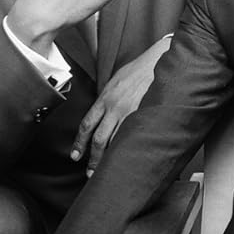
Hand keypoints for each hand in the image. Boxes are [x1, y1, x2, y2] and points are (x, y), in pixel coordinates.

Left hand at [71, 35, 170, 174]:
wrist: (159, 60)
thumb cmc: (139, 68)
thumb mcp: (116, 80)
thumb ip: (107, 97)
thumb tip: (101, 111)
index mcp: (105, 98)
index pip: (86, 125)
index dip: (79, 143)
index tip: (75, 156)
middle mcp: (115, 107)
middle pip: (99, 139)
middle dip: (93, 159)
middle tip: (90, 173)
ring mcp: (131, 112)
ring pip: (116, 141)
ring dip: (110, 158)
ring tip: (108, 170)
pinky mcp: (145, 114)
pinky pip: (133, 136)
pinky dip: (129, 148)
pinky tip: (127, 157)